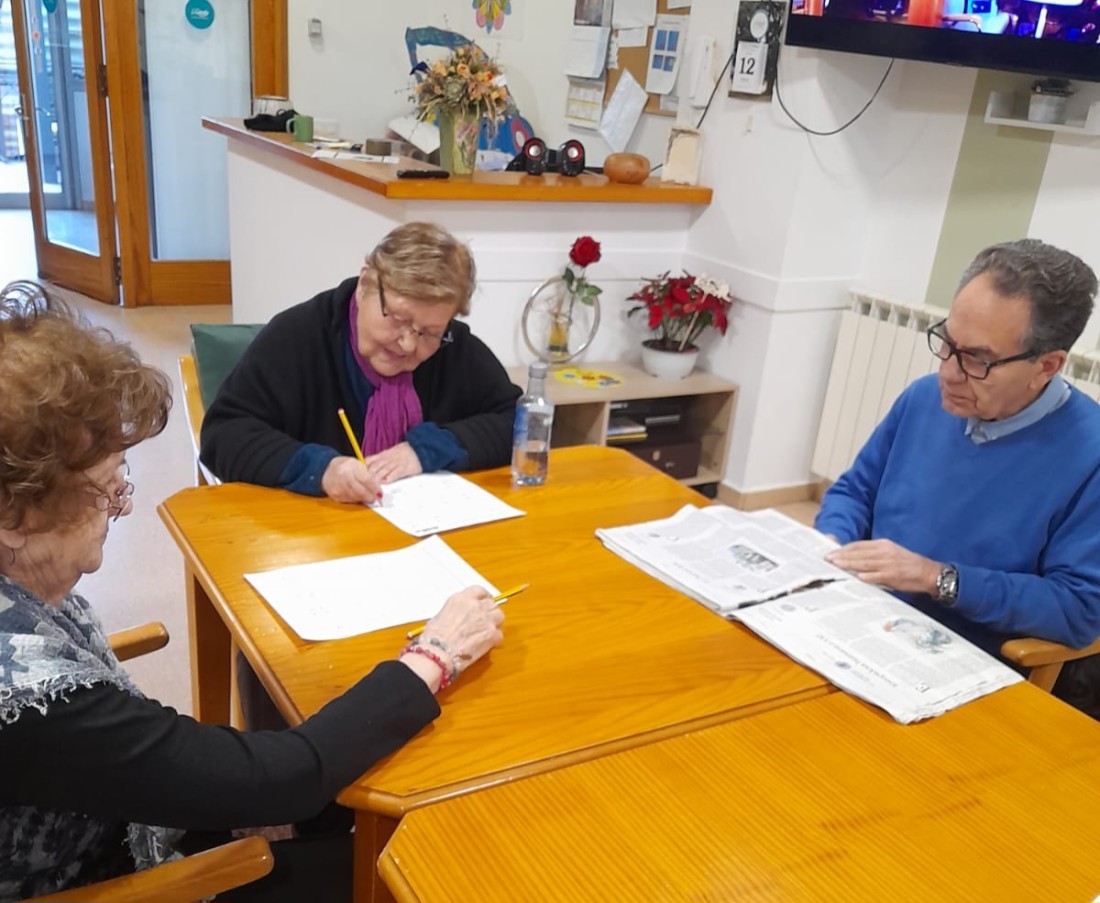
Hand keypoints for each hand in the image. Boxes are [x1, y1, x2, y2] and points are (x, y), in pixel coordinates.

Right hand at [320, 456, 382, 503]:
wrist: (326, 470)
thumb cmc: (345, 466)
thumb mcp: (358, 464)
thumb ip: (368, 474)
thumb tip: (378, 487)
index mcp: (350, 466)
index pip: (366, 480)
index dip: (374, 488)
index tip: (380, 493)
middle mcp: (343, 477)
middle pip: (360, 491)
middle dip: (370, 495)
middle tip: (376, 497)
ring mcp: (338, 487)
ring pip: (355, 497)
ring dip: (364, 498)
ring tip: (368, 496)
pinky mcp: (335, 496)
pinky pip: (349, 500)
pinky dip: (356, 499)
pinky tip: (358, 496)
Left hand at [363, 442, 422, 483]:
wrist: (417, 448)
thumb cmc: (402, 453)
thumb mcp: (387, 453)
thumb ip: (377, 460)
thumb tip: (364, 466)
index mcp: (382, 456)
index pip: (369, 462)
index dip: (362, 469)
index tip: (356, 475)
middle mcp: (387, 460)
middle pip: (374, 468)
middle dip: (367, 476)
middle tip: (361, 484)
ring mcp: (396, 464)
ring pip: (383, 471)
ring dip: (376, 478)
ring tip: (371, 485)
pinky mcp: (404, 468)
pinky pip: (396, 472)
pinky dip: (390, 477)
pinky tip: (386, 482)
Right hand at [412, 586, 503, 681]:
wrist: (439, 652)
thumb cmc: (434, 638)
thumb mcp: (440, 616)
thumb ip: (455, 612)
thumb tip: (459, 617)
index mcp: (461, 599)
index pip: (479, 591)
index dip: (483, 597)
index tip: (483, 601)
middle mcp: (475, 606)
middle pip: (491, 603)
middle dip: (489, 611)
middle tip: (484, 620)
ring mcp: (486, 619)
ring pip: (499, 616)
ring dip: (494, 623)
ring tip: (485, 632)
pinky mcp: (492, 634)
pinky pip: (499, 635)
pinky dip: (494, 640)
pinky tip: (485, 644)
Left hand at [825, 539, 940, 594]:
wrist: (928, 572)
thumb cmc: (906, 564)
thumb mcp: (889, 553)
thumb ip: (873, 555)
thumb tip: (854, 559)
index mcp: (883, 545)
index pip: (858, 545)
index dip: (844, 549)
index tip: (831, 552)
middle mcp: (884, 552)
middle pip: (858, 553)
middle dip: (842, 556)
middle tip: (828, 559)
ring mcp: (888, 563)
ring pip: (864, 563)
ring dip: (849, 564)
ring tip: (836, 565)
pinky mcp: (893, 575)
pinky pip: (877, 575)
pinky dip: (866, 576)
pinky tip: (857, 576)